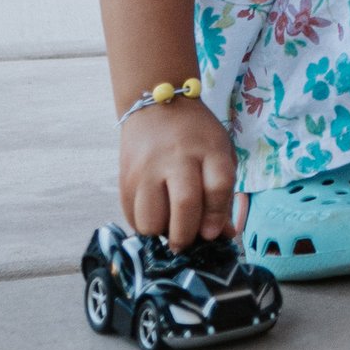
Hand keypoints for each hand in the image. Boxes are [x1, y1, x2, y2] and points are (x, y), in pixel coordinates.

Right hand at [117, 99, 238, 249]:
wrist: (157, 107)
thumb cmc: (196, 136)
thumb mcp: (219, 153)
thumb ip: (223, 194)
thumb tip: (224, 235)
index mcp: (209, 149)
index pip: (218, 186)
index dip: (217, 216)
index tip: (213, 233)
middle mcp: (177, 157)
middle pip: (185, 204)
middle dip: (187, 235)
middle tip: (187, 243)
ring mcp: (148, 168)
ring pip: (151, 218)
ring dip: (161, 233)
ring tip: (168, 227)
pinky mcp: (125, 179)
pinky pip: (131, 217)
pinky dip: (143, 226)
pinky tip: (154, 217)